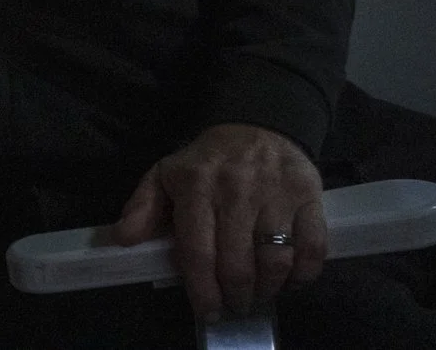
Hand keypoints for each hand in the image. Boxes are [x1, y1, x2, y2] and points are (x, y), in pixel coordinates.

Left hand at [112, 122, 326, 322]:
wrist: (259, 123)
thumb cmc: (208, 161)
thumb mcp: (166, 174)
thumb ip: (142, 206)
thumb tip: (123, 239)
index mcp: (196, 185)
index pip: (197, 251)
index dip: (202, 290)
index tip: (207, 312)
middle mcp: (236, 190)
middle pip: (237, 263)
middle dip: (235, 296)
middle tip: (234, 305)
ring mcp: (276, 193)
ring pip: (276, 260)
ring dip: (268, 289)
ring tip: (259, 295)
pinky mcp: (310, 197)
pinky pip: (313, 248)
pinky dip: (304, 275)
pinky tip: (290, 281)